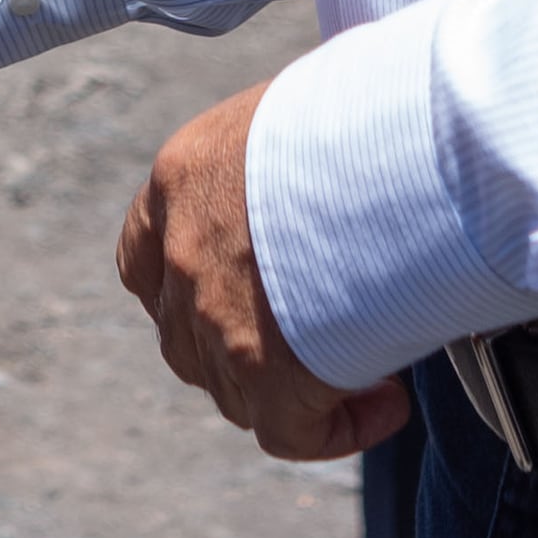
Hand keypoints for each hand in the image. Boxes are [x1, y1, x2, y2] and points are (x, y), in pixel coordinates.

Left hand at [120, 84, 408, 462]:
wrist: (394, 144)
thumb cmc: (368, 105)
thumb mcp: (301, 107)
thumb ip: (288, 155)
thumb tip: (332, 173)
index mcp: (183, 177)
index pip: (144, 254)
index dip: (179, 286)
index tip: (229, 292)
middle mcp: (183, 251)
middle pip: (187, 334)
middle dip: (241, 347)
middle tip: (315, 333)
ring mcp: (216, 318)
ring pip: (233, 388)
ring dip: (292, 388)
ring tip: (368, 365)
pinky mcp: (269, 375)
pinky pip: (288, 433)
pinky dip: (335, 430)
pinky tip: (387, 404)